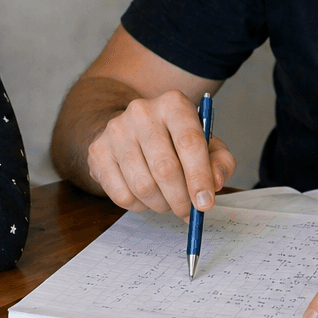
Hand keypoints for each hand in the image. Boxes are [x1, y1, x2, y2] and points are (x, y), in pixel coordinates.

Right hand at [85, 91, 235, 218]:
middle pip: (165, 168)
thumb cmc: (176, 140)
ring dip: (160, 205)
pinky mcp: (97, 151)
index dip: (199, 178)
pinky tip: (146, 197)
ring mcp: (116, 130)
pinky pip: (121, 194)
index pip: (189, 142)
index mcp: (174, 104)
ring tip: (167, 202)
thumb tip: (216, 183)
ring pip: (142, 185)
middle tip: (187, 213)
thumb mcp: (206, 144)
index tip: (205, 204)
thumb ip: (220, 162)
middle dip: (180, 199)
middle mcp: (142, 112)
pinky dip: (139, 206)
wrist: (134, 129)